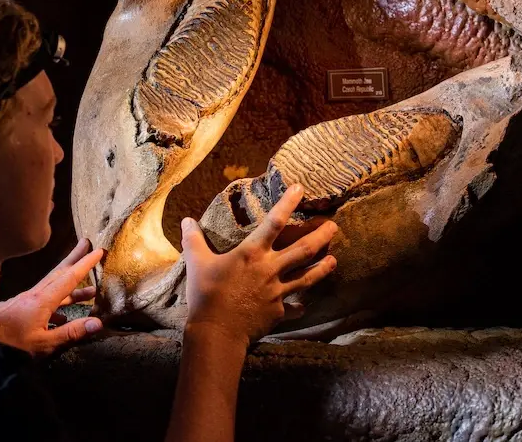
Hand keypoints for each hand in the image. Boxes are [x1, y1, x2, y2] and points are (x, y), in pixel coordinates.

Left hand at [0, 238, 103, 356]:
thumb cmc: (9, 345)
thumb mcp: (43, 343)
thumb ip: (70, 333)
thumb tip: (97, 323)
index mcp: (42, 301)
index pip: (69, 278)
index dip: (85, 265)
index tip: (98, 250)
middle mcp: (33, 295)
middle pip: (59, 273)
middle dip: (74, 259)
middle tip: (87, 245)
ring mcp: (23, 301)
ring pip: (51, 288)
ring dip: (70, 287)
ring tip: (89, 292)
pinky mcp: (16, 309)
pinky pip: (42, 300)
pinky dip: (56, 303)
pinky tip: (62, 317)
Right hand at [180, 184, 337, 347]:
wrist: (217, 332)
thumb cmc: (206, 295)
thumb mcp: (197, 263)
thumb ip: (194, 240)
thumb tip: (186, 220)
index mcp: (252, 253)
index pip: (274, 222)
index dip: (287, 203)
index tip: (300, 188)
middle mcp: (270, 269)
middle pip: (303, 249)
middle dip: (321, 236)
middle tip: (334, 226)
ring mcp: (278, 292)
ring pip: (307, 277)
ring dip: (323, 268)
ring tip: (334, 260)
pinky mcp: (279, 312)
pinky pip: (293, 308)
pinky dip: (299, 307)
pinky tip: (305, 307)